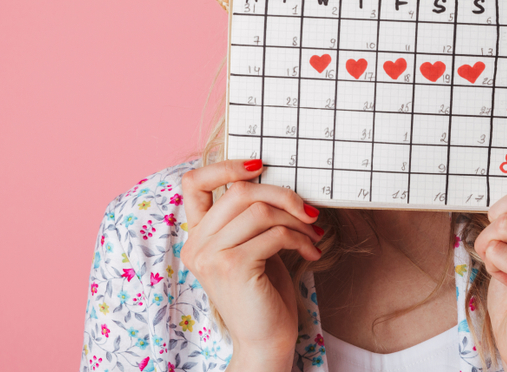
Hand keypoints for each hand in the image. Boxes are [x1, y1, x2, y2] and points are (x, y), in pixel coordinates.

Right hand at [181, 159, 322, 371]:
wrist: (265, 341)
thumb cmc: (264, 293)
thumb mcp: (252, 246)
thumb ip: (250, 217)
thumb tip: (277, 182)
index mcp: (197, 235)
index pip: (194, 182)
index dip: (226, 166)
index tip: (260, 166)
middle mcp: (197, 243)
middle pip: (239, 191)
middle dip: (282, 194)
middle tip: (307, 210)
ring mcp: (211, 255)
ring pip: (259, 210)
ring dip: (295, 219)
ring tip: (312, 232)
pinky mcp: (233, 266)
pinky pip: (274, 234)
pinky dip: (299, 238)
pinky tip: (311, 250)